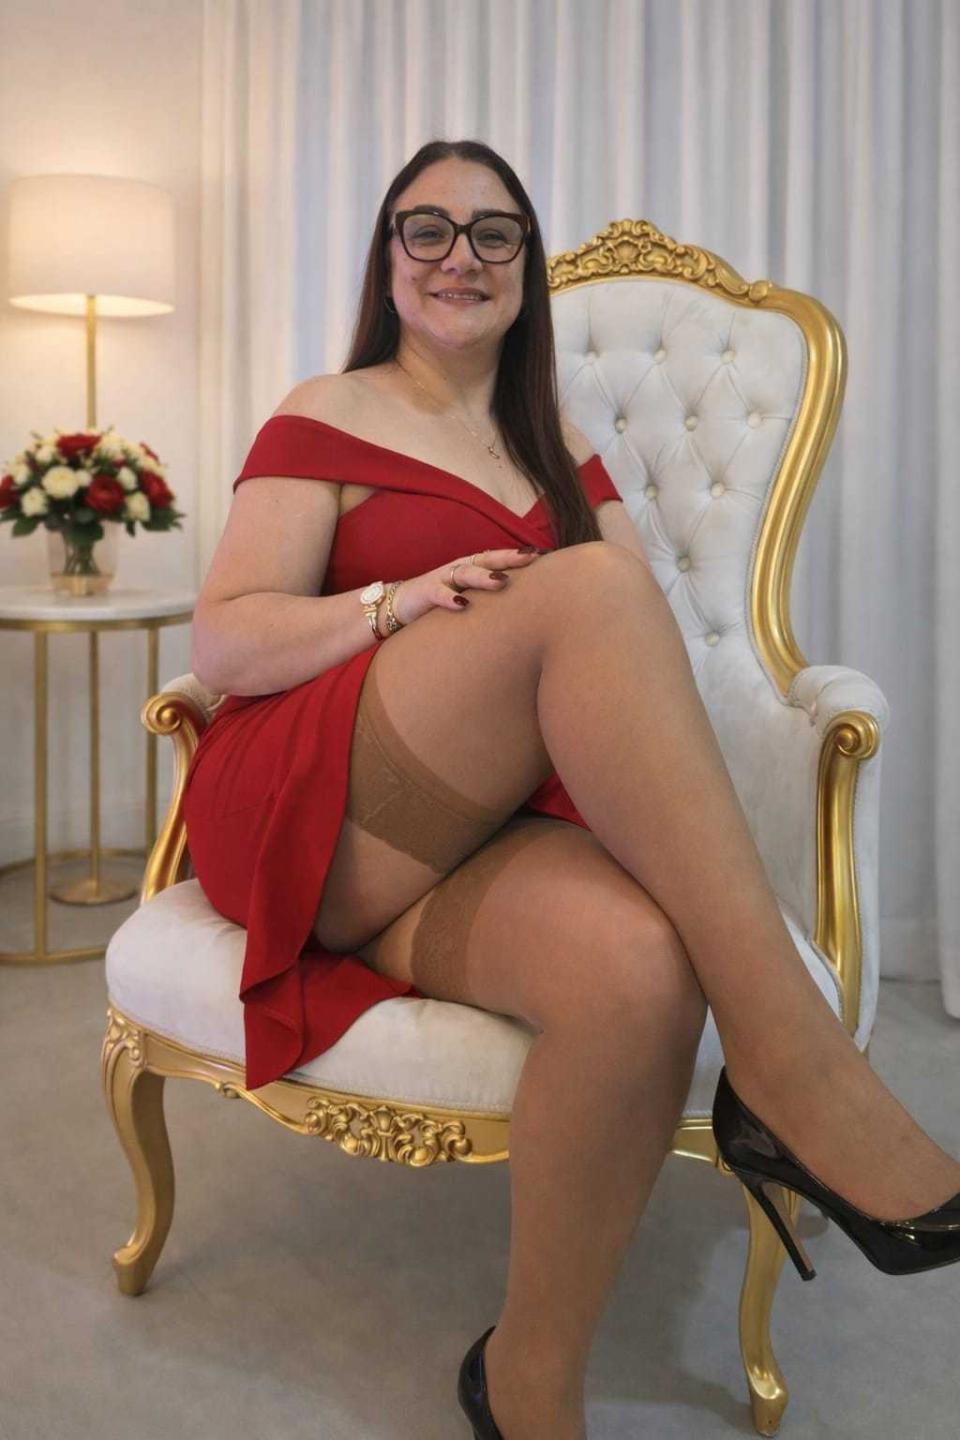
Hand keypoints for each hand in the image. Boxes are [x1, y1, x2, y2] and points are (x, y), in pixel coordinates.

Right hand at [390, 545, 544, 626]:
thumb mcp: (468, 596)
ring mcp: (441, 578)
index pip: (498, 559)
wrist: (399, 605)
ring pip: (465, 573)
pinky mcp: (425, 592)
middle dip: (509, 558)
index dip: (518, 556)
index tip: (543, 555)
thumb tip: (522, 606)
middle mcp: (459, 569)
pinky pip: (438, 593)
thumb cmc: (441, 603)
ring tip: (502, 582)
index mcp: (471, 568)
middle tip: (530, 559)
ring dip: (484, 577)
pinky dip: (450, 598)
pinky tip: (462, 605)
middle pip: (486, 559)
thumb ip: (489, 598)